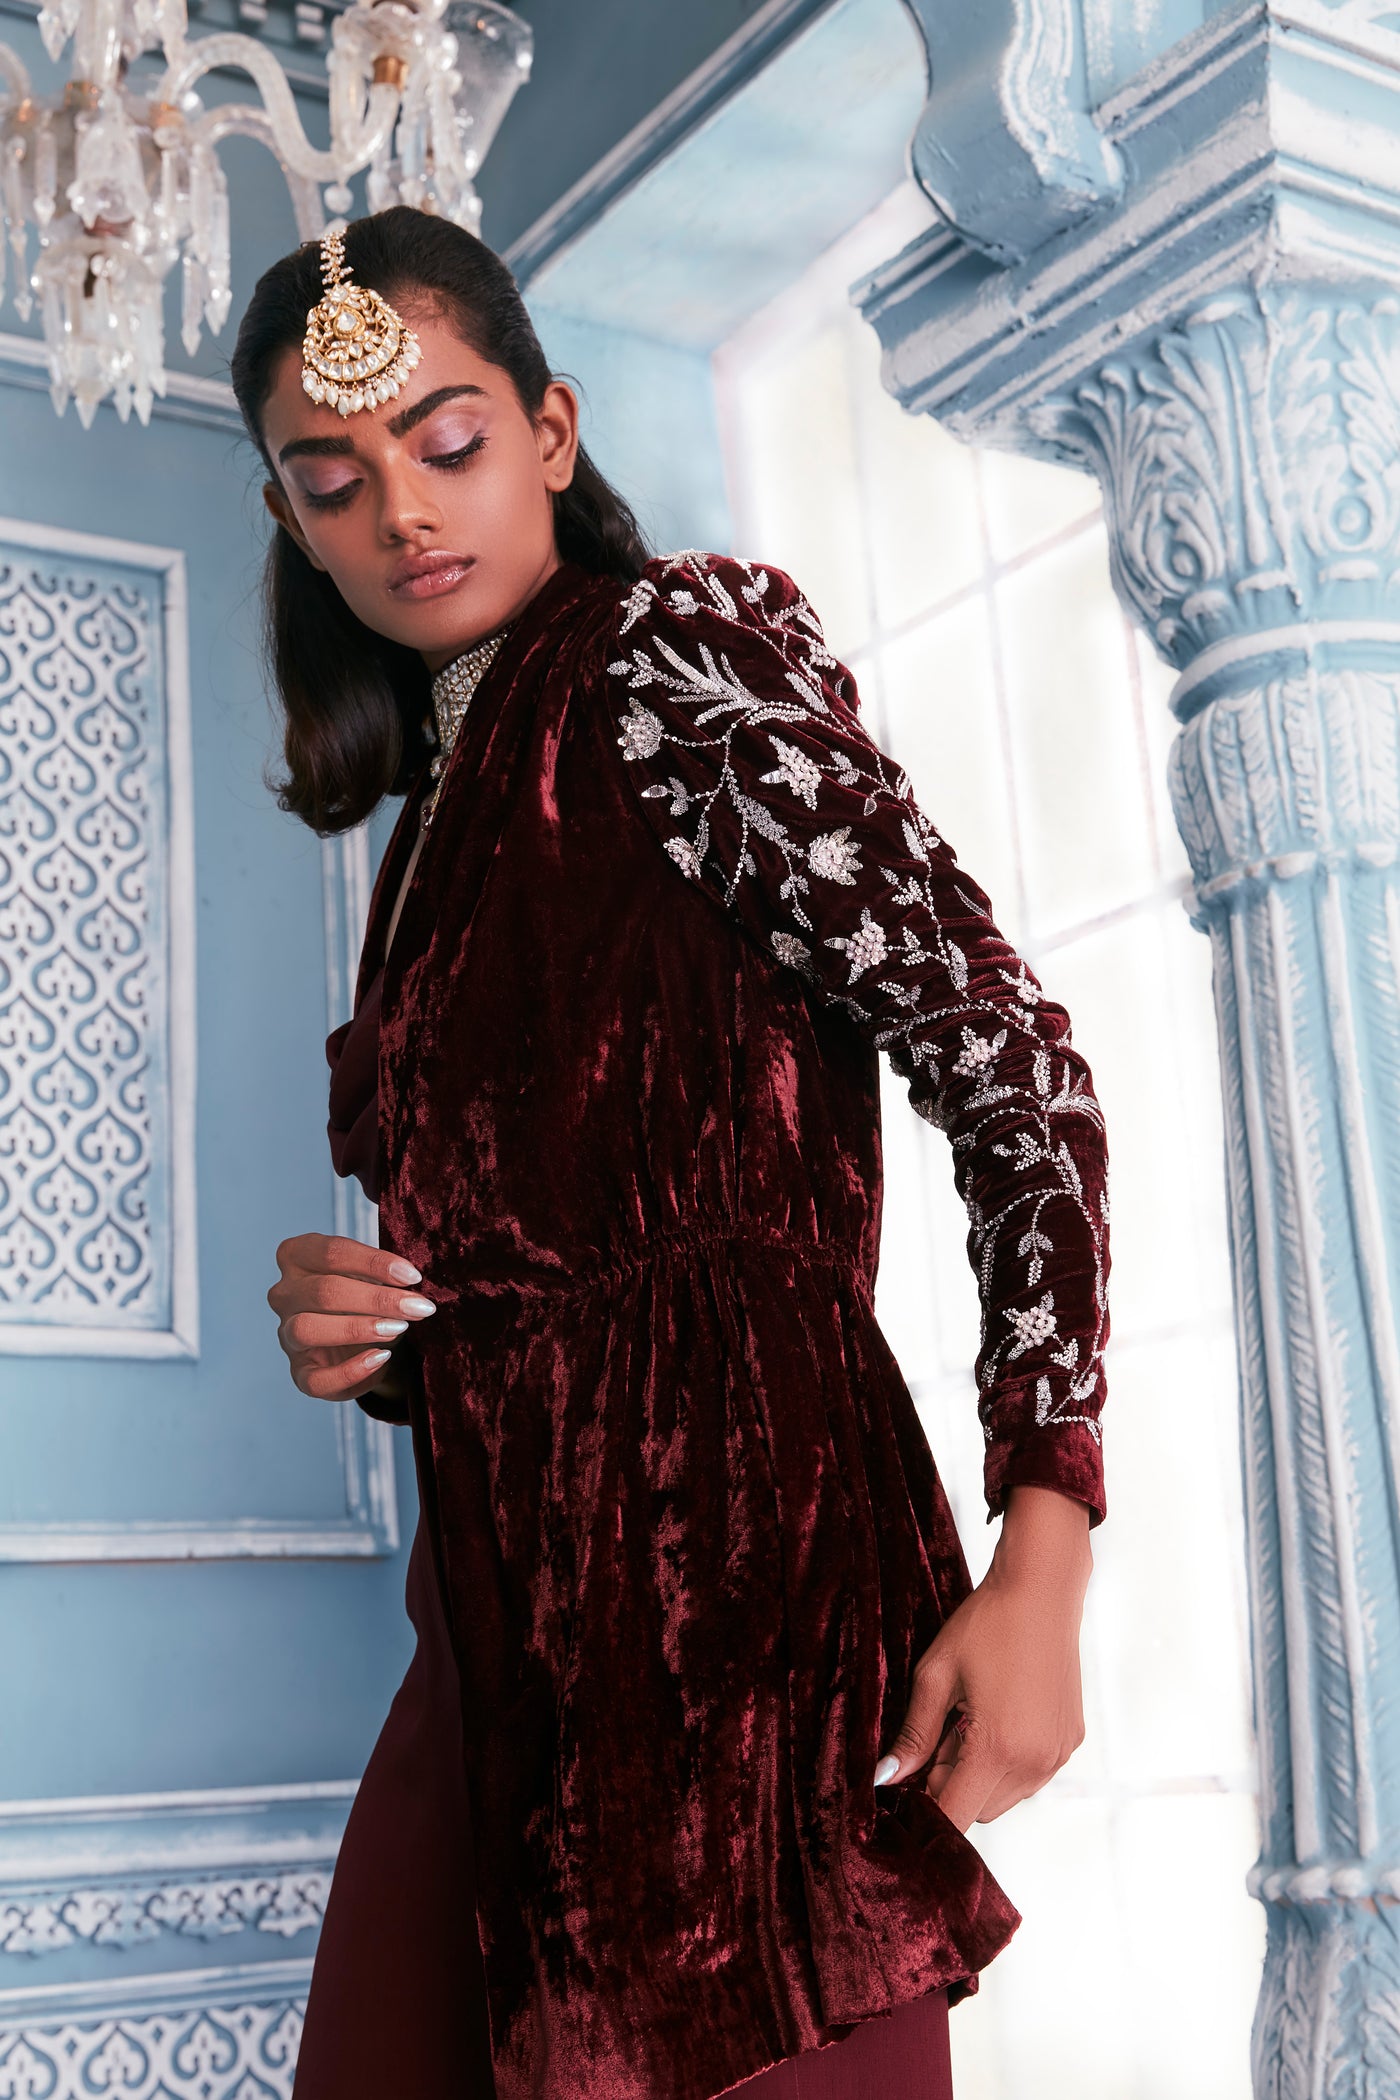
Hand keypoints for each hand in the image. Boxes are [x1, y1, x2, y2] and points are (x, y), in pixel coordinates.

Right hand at [268, 1231, 436, 1401]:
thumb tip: (409, 1282)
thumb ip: (384, 1277)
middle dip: (378, 1299)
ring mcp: (287, 1335)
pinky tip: (380, 1358)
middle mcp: (284, 1294)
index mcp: (297, 1257)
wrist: (364, 1342)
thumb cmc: (365, 1299)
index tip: (412, 1276)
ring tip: (398, 1328)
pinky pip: (316, 1378)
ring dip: (358, 1328)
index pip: (331, 1252)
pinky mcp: (299, 1372)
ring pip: (307, 1329)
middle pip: (323, 1290)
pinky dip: (351, 1371)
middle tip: (417, 1307)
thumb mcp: (373, 1278)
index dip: (374, 1263)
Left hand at [873, 1485, 1092, 1832]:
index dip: (925, 1812)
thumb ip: (912, 1734)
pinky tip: (1000, 1713)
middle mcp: (1034, 1763)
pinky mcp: (1070, 1743)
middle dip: (950, 1783)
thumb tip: (886, 1777)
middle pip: (978, 1810)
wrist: (1041, 1590)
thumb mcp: (936, 1675)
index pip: (955, 1816)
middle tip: (941, 1730)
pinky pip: (1030, 1775)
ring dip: (980, 1774)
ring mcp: (1057, 1755)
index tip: (907, 1789)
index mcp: (996, 1749)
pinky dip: (1008, 1761)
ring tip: (971, 1716)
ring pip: (1004, 1796)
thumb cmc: (987, 1625)